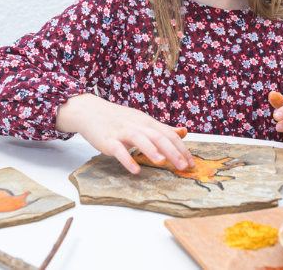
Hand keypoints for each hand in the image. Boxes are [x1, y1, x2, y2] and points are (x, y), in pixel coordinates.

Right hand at [55, 93, 194, 173]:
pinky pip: (118, 150)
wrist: (91, 112)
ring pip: (139, 139)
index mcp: (147, 122)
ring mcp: (122, 132)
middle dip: (173, 152)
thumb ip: (162, 129)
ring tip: (161, 162)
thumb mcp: (143, 121)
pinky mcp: (108, 140)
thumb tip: (184, 132)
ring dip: (151, 150)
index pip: (169, 134)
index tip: (191, 162)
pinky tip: (135, 170)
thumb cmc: (119, 119)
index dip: (182, 148)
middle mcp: (137, 125)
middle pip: (158, 136)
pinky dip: (127, 159)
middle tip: (184, 167)